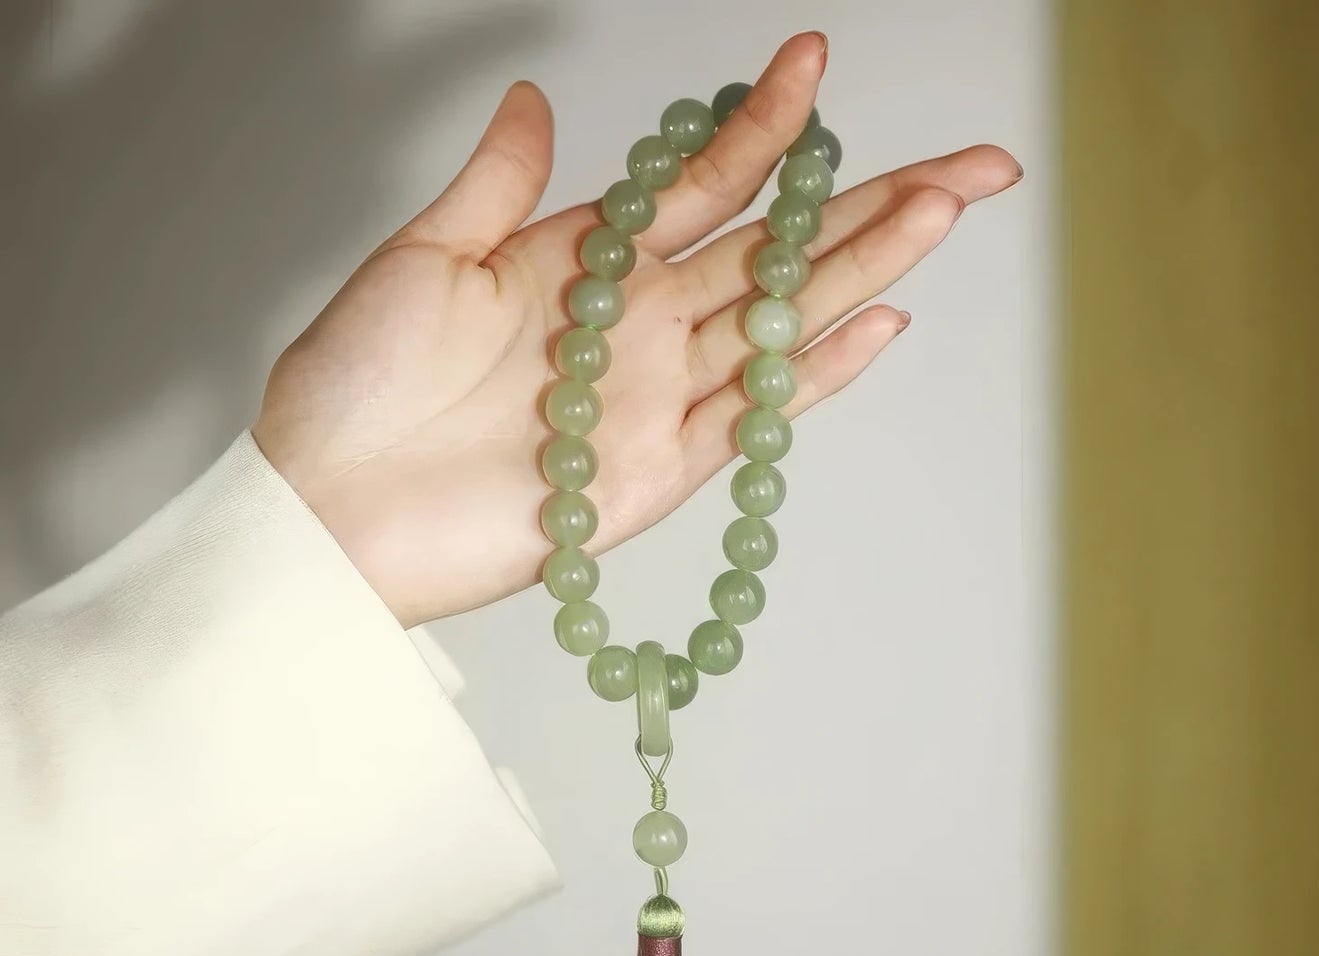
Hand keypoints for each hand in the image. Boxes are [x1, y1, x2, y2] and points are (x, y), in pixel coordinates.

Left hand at [253, 32, 1020, 627]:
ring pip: (779, 326)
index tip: (812, 59)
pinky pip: (747, 419)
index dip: (761, 127)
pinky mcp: (653, 475)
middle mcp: (635, 328)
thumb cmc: (353, 383)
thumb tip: (543, 101)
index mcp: (583, 265)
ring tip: (940, 215)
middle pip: (772, 254)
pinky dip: (811, 378)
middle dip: (867, 203)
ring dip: (861, 273)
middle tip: (965, 163)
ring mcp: (652, 400)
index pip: (700, 184)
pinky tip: (873, 329)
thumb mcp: (421, 258)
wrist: (329, 510)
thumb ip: (497, 185)